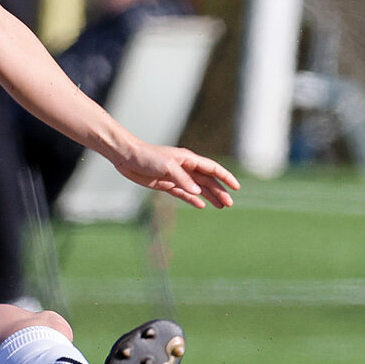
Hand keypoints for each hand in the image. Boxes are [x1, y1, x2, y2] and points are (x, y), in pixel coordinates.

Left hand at [113, 143, 239, 208]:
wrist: (128, 158)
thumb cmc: (148, 157)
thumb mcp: (167, 167)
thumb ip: (183, 180)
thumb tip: (198, 192)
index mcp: (189, 160)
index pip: (212, 169)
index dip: (225, 177)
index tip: (236, 187)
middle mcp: (185, 168)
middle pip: (208, 181)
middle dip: (220, 191)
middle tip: (229, 204)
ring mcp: (177, 177)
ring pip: (198, 188)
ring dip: (210, 197)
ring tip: (221, 207)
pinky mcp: (167, 184)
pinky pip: (184, 193)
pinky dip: (193, 199)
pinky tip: (201, 205)